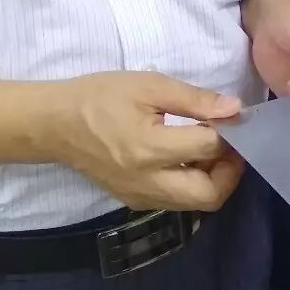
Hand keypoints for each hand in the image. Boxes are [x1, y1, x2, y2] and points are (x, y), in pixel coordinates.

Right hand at [49, 72, 244, 212]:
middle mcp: (148, 182)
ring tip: (209, 151)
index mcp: (150, 149)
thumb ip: (194, 99)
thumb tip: (234, 110)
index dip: (229, 130)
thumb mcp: (148, 85)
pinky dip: (192, 186)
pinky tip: (188, 160)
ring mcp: (141, 196)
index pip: (209, 147)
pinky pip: (176, 202)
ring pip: (196, 204)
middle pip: (210, 195)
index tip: (231, 116)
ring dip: (213, 181)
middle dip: (230, 171)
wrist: (54, 124)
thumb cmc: (100, 97)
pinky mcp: (134, 201)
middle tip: (231, 145)